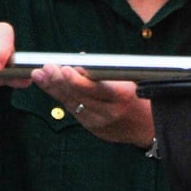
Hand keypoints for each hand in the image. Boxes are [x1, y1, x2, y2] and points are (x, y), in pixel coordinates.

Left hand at [30, 64, 153, 147]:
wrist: (151, 128)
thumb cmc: (143, 97)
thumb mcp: (131, 81)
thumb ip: (107, 73)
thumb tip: (80, 60)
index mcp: (121, 97)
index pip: (94, 88)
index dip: (76, 80)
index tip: (63, 69)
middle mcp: (109, 112)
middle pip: (78, 96)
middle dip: (58, 81)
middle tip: (44, 68)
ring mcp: (100, 123)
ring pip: (72, 104)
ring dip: (54, 89)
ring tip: (39, 76)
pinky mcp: (94, 129)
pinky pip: (75, 112)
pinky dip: (63, 99)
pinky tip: (51, 88)